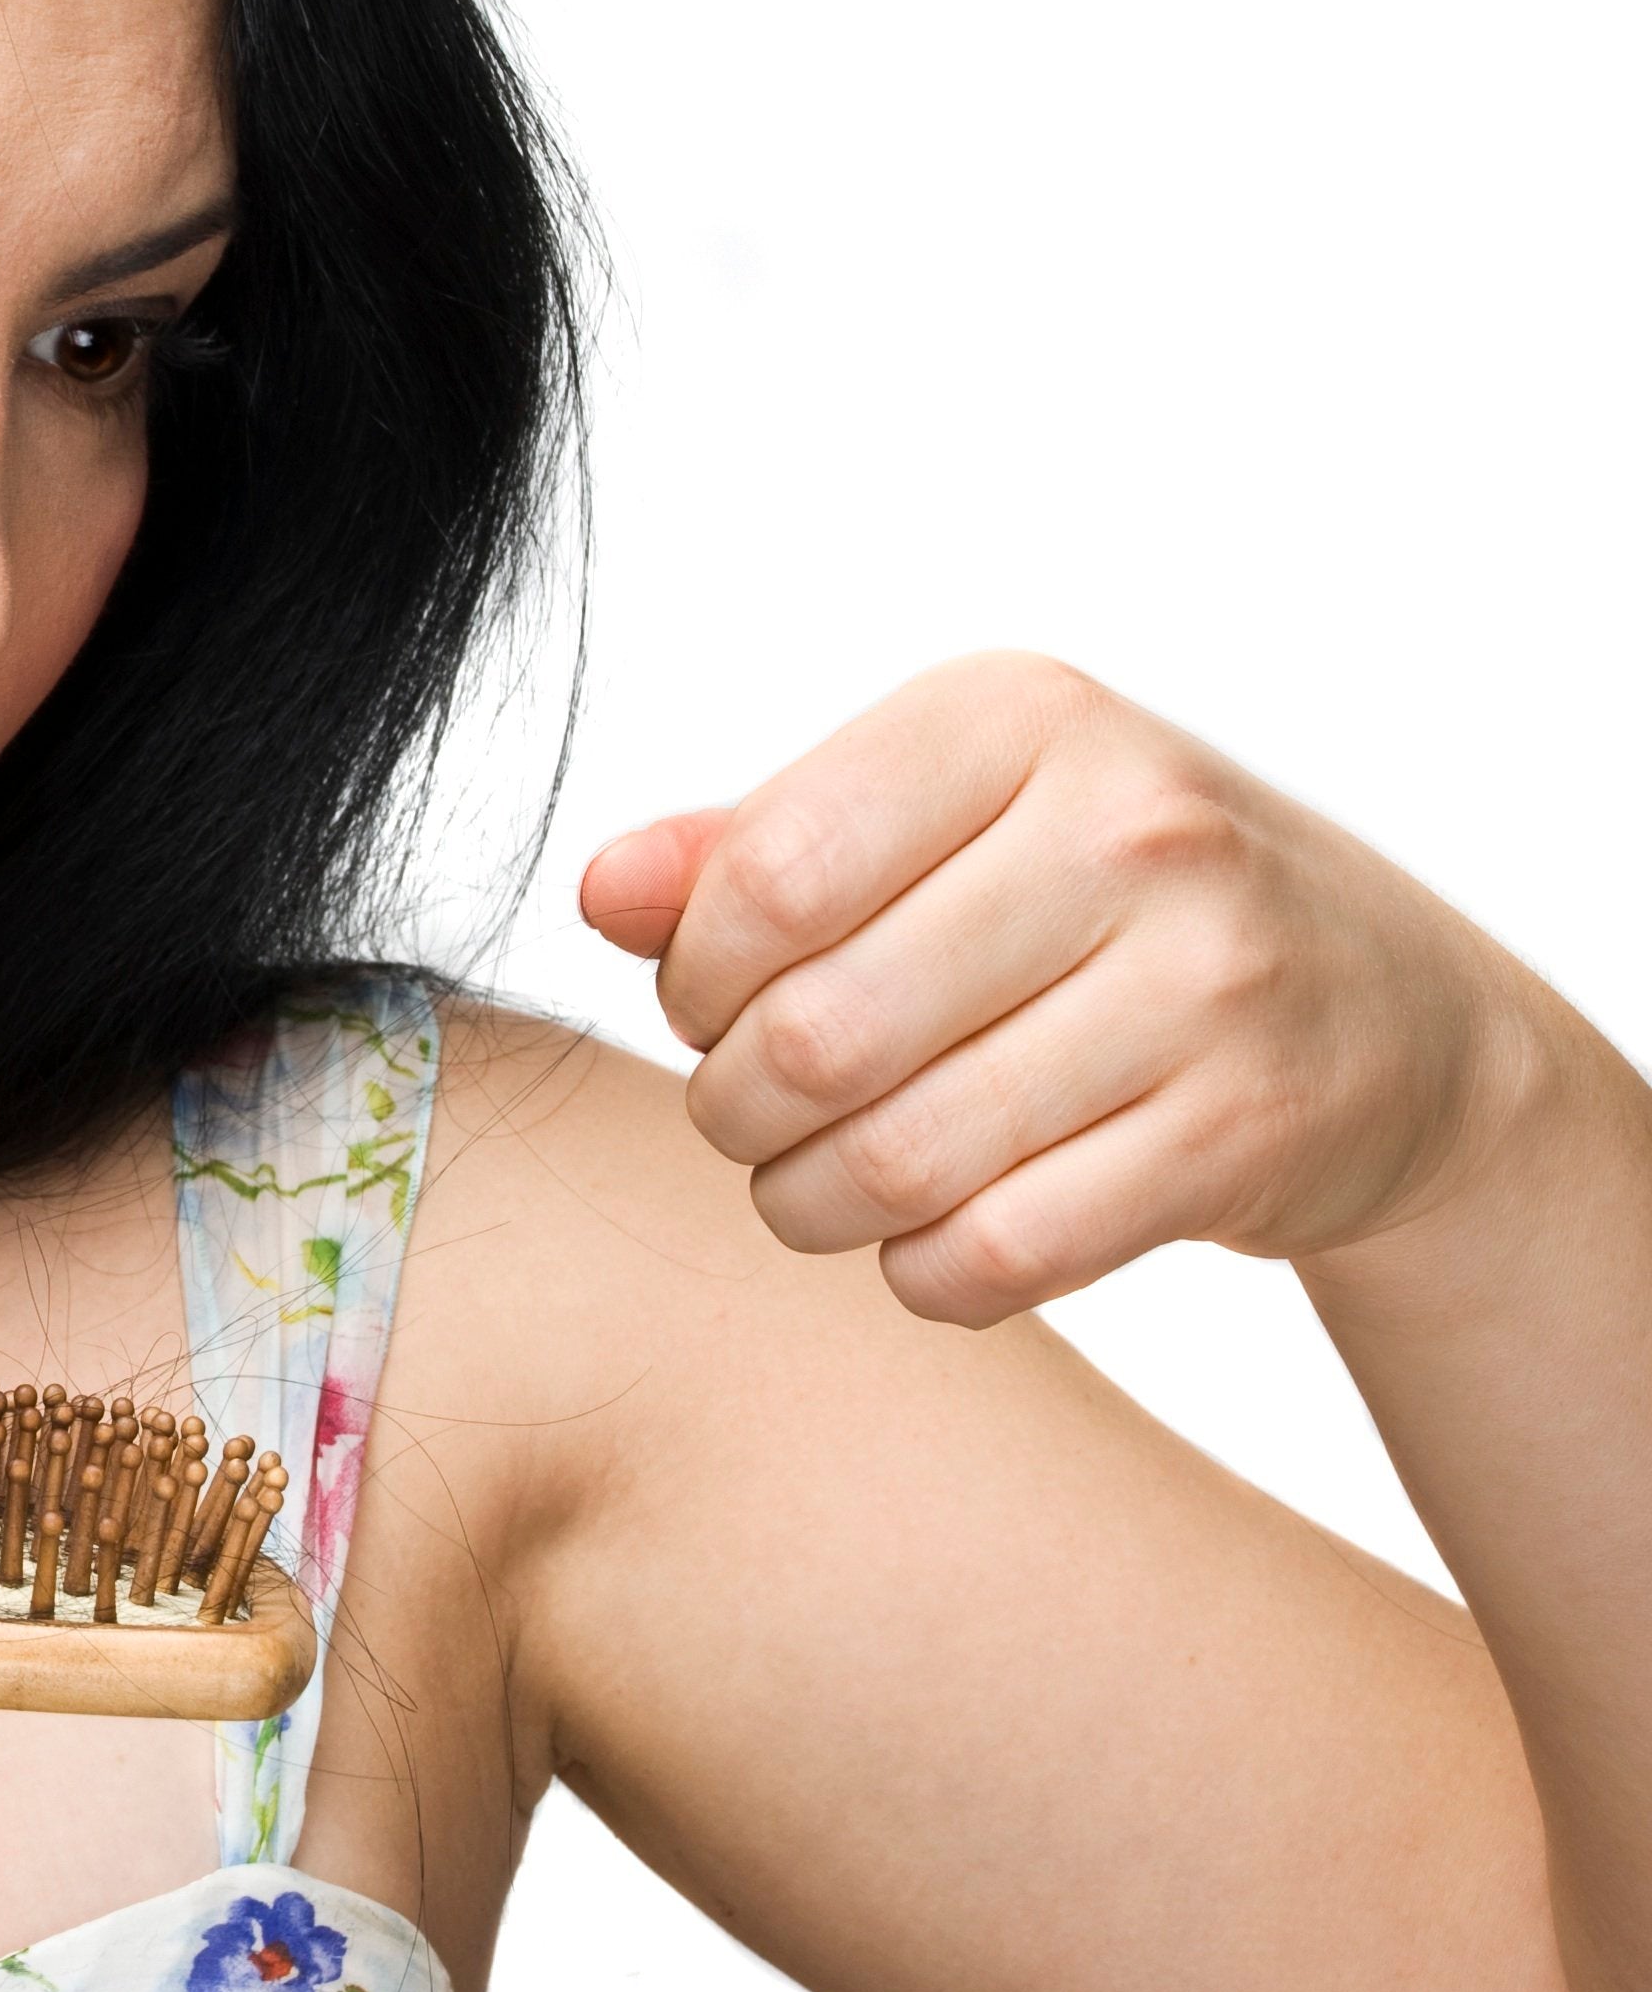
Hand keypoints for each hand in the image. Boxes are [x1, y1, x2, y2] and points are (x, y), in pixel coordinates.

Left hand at [580, 652, 1548, 1325]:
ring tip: (814, 1182)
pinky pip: (997, 1255)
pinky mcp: (1246, 1135)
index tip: (709, 1006)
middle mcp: (1130, 831)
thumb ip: (752, 849)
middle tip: (750, 1113)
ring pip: (893, 1159)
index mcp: (1021, 719)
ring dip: (807, 1202)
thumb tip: (600, 890)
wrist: (1391, 1015)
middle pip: (815, 1033)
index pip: (766, 877)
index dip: (691, 979)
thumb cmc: (1103, 901)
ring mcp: (1206, 985)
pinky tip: (924, 1236)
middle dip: (735, 1107)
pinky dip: (920, 1271)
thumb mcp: (941, 823)